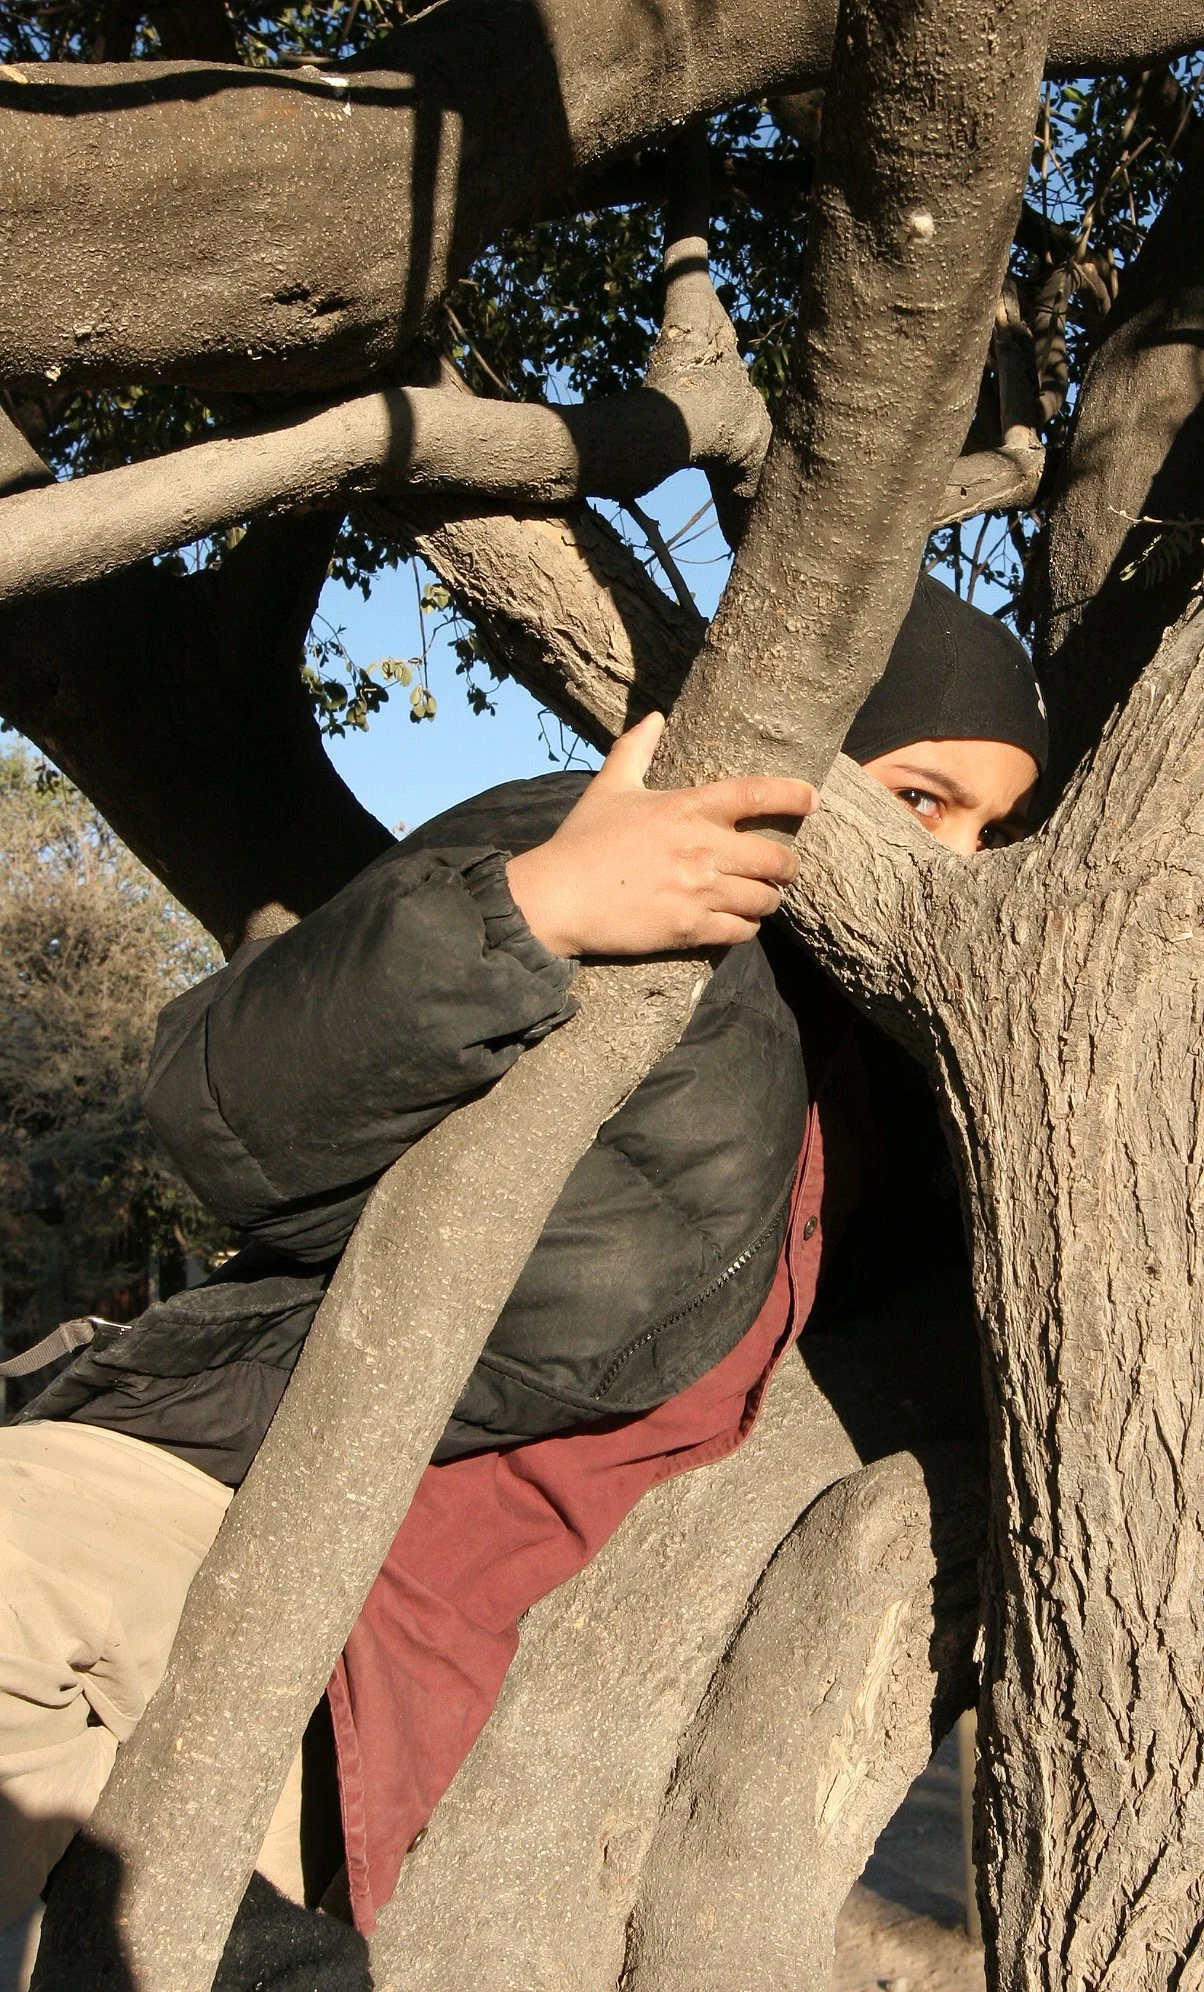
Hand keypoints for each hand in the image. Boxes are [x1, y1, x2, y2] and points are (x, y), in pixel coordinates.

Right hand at [505, 712, 817, 956]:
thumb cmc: (581, 841)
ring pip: (764, 900)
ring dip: (767, 901)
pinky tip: (737, 924)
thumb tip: (652, 716)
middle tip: (783, 870)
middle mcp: (702, 848)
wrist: (557, 897)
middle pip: (777, 858)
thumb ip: (635, 750)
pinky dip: (746, 928)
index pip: (758, 793)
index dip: (794, 794)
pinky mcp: (689, 928)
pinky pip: (741, 932)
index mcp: (688, 808)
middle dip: (788, 867)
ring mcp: (699, 891)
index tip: (814, 799)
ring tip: (760, 900)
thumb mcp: (609, 788)